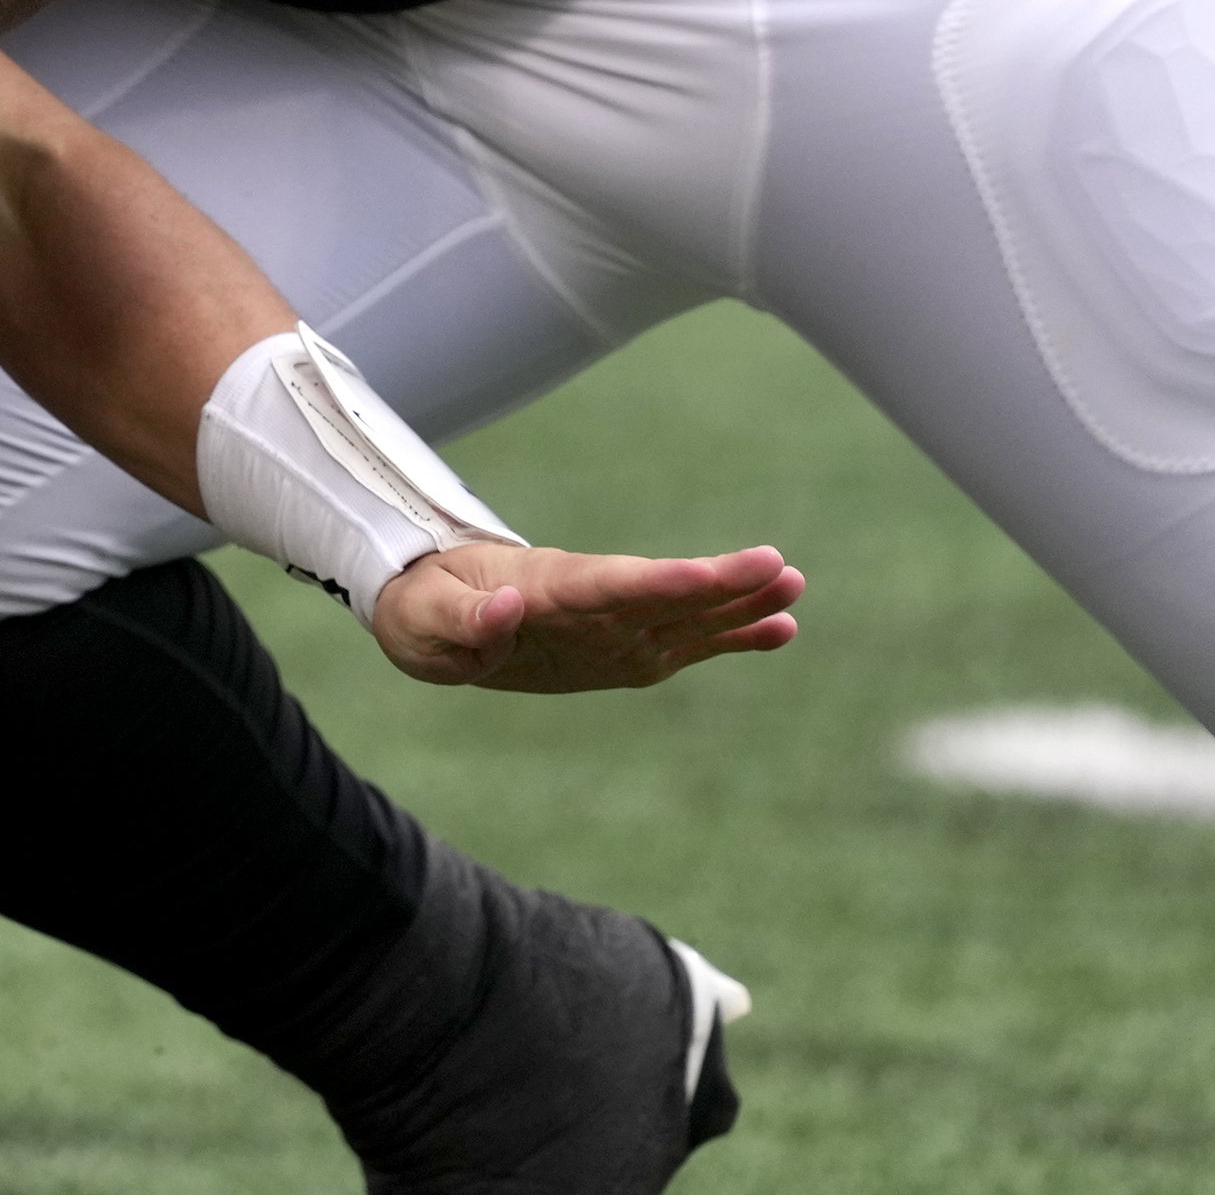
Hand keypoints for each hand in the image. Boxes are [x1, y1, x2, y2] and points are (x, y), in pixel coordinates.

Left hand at [369, 540, 803, 691]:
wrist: (432, 607)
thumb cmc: (423, 609)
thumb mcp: (421, 621)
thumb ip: (463, 619)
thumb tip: (508, 607)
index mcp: (544, 590)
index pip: (608, 584)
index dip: (658, 581)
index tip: (704, 572)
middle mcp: (589, 606)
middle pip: (661, 593)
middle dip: (718, 584)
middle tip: (778, 566)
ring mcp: (612, 625)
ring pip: (683, 612)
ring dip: (737, 602)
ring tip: (792, 585)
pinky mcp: (624, 648)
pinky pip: (683, 640)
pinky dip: (730, 636)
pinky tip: (781, 629)